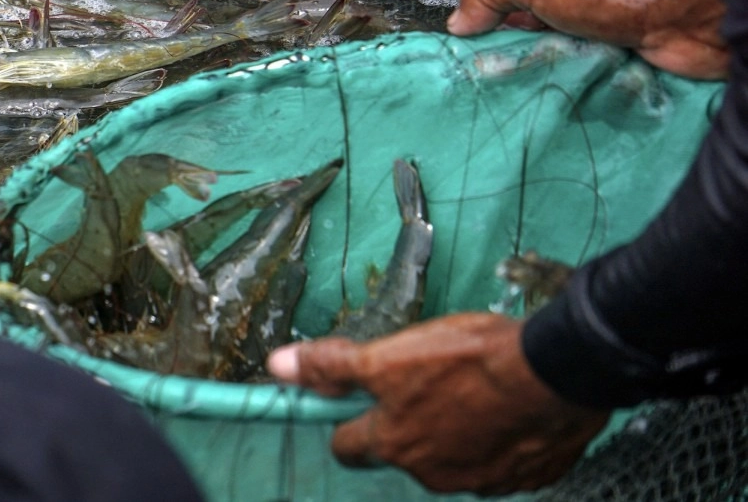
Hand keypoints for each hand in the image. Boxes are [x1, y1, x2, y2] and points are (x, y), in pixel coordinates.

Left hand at [266, 313, 608, 494]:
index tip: (356, 398)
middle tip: (422, 385)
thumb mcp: (389, 355)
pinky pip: (498, 461)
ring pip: (449, 457)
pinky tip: (505, 409)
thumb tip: (278, 366)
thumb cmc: (469, 359)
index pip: (347, 447)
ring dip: (452, 431)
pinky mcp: (524, 477)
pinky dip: (497, 439)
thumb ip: (333, 366)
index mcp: (395, 444)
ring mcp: (481, 481)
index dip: (346, 420)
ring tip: (469, 390)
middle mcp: (432, 473)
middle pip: (400, 452)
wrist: (556, 373)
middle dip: (403, 424)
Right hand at [447, 0, 728, 79]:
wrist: (693, 15)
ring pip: (560, 68)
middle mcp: (577, 9)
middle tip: (493, 89)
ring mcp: (603, 40)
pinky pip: (591, 88)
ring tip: (522, 107)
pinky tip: (560, 110)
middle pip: (532, 42)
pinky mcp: (626, 69)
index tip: (468, 59)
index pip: (508, 6)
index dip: (486, 30)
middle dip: (515, 63)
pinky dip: (578, 99)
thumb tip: (456, 21)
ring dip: (546, 85)